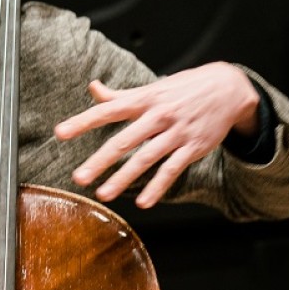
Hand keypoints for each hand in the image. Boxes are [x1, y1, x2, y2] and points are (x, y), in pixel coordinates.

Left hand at [55, 63, 261, 208]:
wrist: (229, 88)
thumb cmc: (186, 88)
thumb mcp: (154, 87)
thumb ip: (122, 94)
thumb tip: (93, 89)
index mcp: (145, 99)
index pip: (108, 110)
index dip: (83, 121)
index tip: (60, 132)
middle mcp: (158, 115)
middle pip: (124, 140)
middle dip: (100, 160)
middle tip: (79, 177)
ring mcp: (176, 133)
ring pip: (146, 158)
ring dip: (123, 178)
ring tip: (104, 194)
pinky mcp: (192, 147)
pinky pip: (172, 169)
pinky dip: (157, 186)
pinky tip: (143, 202)